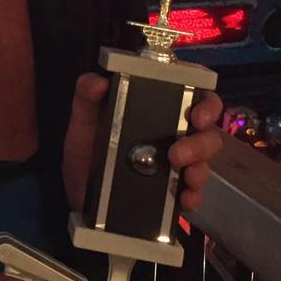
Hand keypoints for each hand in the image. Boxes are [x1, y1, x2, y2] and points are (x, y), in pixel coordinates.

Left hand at [62, 73, 222, 212]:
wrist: (75, 193)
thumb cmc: (84, 150)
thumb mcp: (82, 120)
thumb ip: (86, 95)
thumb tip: (99, 81)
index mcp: (156, 108)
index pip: (194, 93)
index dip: (205, 101)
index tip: (198, 115)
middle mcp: (172, 133)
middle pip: (206, 132)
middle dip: (201, 142)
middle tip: (177, 154)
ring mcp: (176, 164)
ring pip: (204, 162)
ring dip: (200, 169)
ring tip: (185, 177)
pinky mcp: (172, 192)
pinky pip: (194, 194)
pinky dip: (194, 197)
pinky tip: (184, 199)